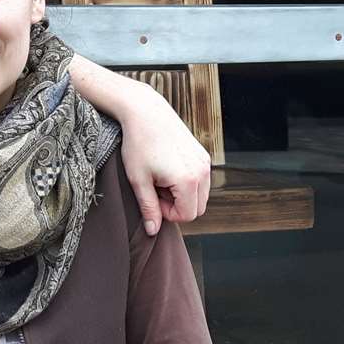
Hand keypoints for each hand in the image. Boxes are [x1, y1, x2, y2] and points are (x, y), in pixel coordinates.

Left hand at [119, 85, 210, 234]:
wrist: (146, 112)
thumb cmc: (138, 144)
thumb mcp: (138, 180)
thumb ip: (148, 208)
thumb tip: (153, 231)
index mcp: (188, 180)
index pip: (187, 216)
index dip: (168, 214)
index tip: (152, 198)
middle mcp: (202, 172)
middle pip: (198, 209)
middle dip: (177, 206)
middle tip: (156, 189)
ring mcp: (205, 162)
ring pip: (201, 196)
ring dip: (182, 195)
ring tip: (162, 179)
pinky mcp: (203, 155)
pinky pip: (201, 181)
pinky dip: (187, 183)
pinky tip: (168, 169)